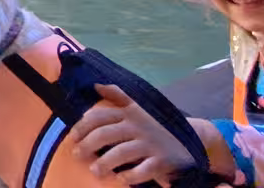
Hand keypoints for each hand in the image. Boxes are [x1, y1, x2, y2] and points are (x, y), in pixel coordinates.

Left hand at [69, 84, 194, 185]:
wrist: (192, 138)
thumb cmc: (155, 124)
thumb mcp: (138, 107)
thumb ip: (117, 96)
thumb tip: (96, 85)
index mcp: (130, 112)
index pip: (100, 116)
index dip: (82, 127)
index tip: (72, 138)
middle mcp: (138, 126)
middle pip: (105, 135)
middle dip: (87, 146)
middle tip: (77, 156)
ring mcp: (150, 143)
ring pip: (120, 153)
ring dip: (104, 163)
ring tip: (95, 171)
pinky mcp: (162, 160)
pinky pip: (143, 170)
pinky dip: (130, 175)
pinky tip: (121, 179)